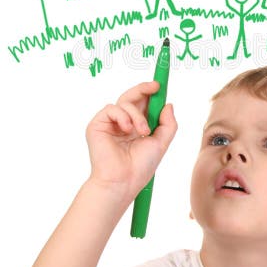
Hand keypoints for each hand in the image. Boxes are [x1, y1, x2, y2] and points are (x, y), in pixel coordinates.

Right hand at [85, 81, 177, 200]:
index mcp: (137, 127)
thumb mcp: (161, 142)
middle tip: (155, 86)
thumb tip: (168, 104)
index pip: (143, 105)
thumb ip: (168, 123)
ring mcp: (110, 124)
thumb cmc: (141, 167)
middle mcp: (123, 124)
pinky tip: (127, 129)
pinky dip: (123, 116)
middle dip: (143, 89)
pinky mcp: (97, 125)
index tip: (160, 85)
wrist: (123, 180)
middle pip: (132, 97)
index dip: (150, 93)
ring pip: (124, 102)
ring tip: (143, 131)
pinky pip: (111, 108)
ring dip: (138, 114)